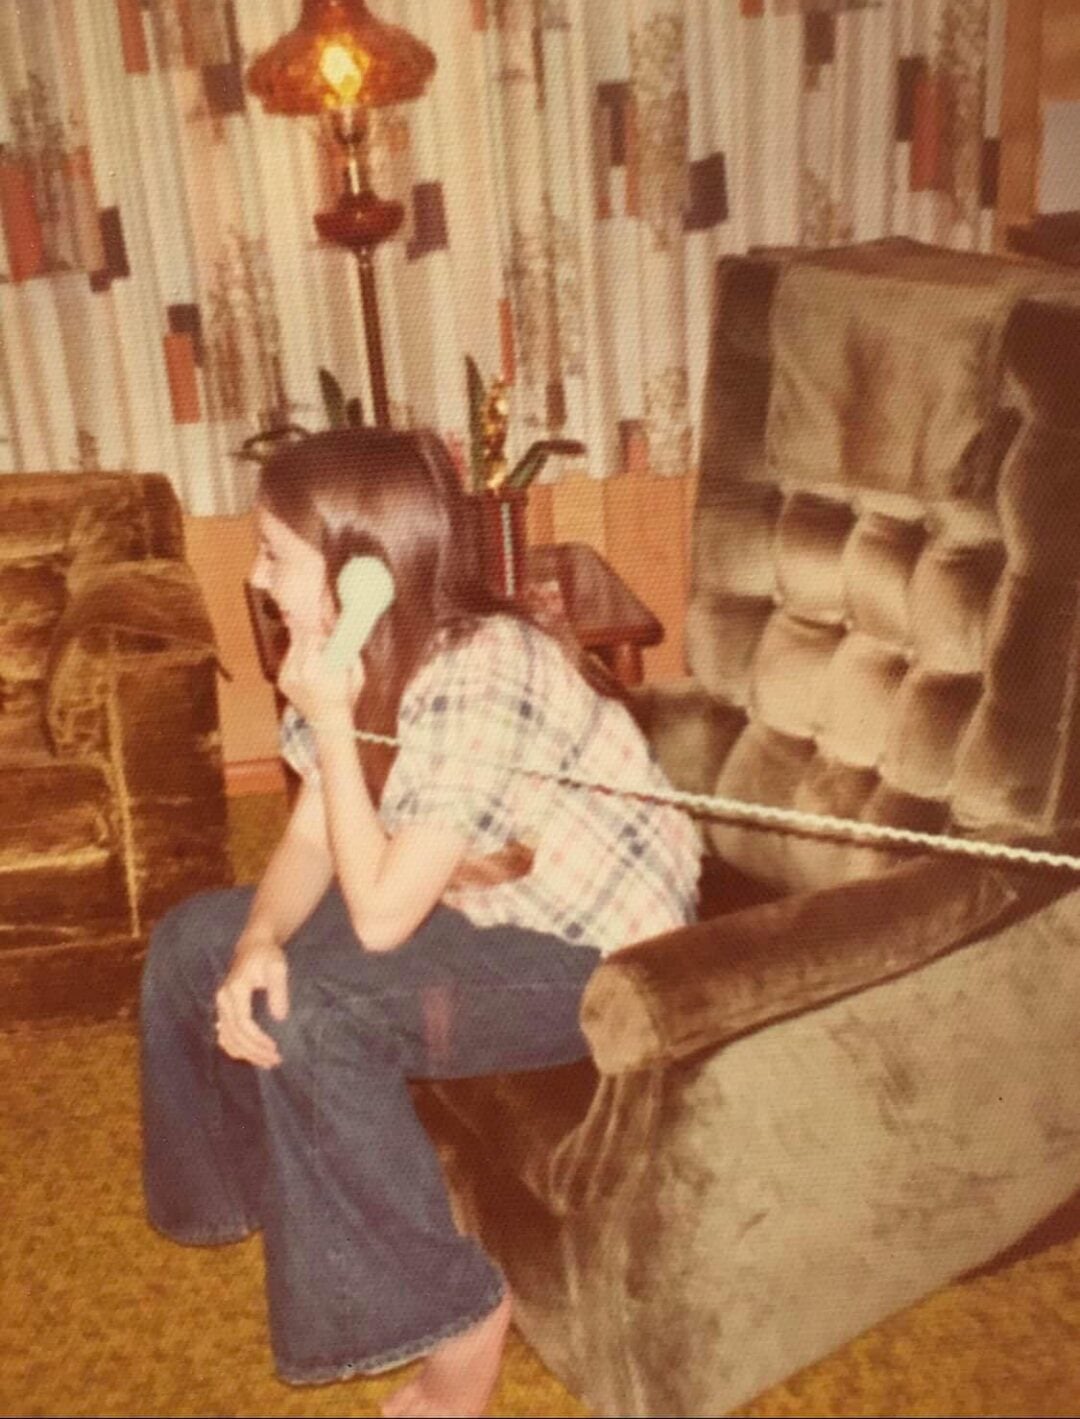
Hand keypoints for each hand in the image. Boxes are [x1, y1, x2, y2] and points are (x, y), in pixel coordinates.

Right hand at [214, 928, 289, 1069]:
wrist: (254, 945)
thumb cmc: (268, 955)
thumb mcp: (278, 967)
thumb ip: (278, 991)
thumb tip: (279, 1017)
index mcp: (235, 989)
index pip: (242, 1022)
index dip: (257, 1039)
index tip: (274, 1048)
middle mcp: (223, 999)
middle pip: (234, 1034)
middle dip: (254, 1051)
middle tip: (275, 1060)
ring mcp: (221, 1004)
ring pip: (227, 1037)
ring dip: (245, 1053)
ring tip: (266, 1062)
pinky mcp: (224, 1008)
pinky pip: (224, 1034)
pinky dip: (235, 1047)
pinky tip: (249, 1055)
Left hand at [277, 628, 365, 727]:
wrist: (328, 723)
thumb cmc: (345, 699)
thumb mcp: (357, 675)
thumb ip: (351, 652)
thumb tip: (345, 633)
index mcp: (314, 672)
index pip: (312, 638)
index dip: (322, 633)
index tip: (330, 634)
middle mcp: (296, 674)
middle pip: (299, 639)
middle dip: (312, 636)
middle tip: (323, 637)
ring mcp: (286, 678)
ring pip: (293, 647)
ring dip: (305, 645)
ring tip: (318, 652)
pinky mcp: (282, 680)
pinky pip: (289, 659)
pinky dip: (299, 657)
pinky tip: (310, 663)